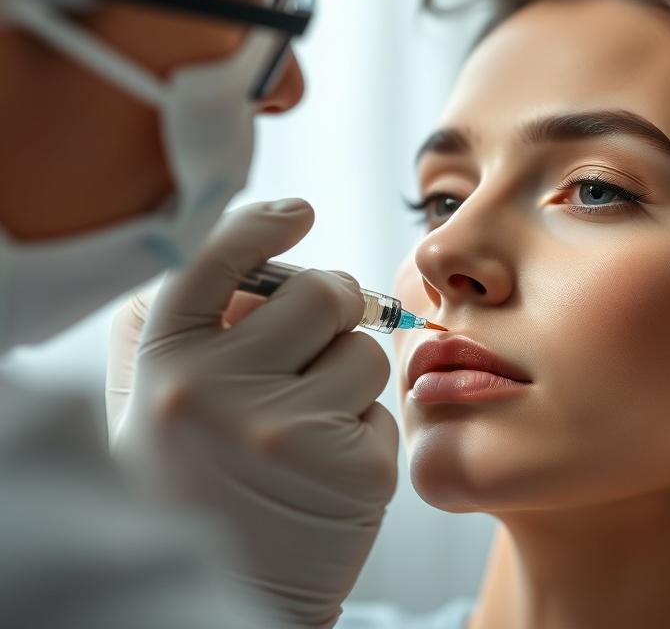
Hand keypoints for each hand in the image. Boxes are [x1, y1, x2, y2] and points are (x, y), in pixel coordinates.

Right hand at [107, 199, 398, 628]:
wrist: (227, 593)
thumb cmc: (194, 484)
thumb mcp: (151, 402)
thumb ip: (186, 323)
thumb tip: (263, 251)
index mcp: (164, 362)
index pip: (218, 259)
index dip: (263, 226)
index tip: (299, 215)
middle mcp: (218, 390)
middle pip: (324, 293)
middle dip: (332, 308)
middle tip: (314, 343)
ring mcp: (289, 431)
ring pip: (365, 350)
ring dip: (349, 376)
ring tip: (307, 425)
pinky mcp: (356, 470)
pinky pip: (383, 409)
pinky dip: (365, 429)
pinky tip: (327, 468)